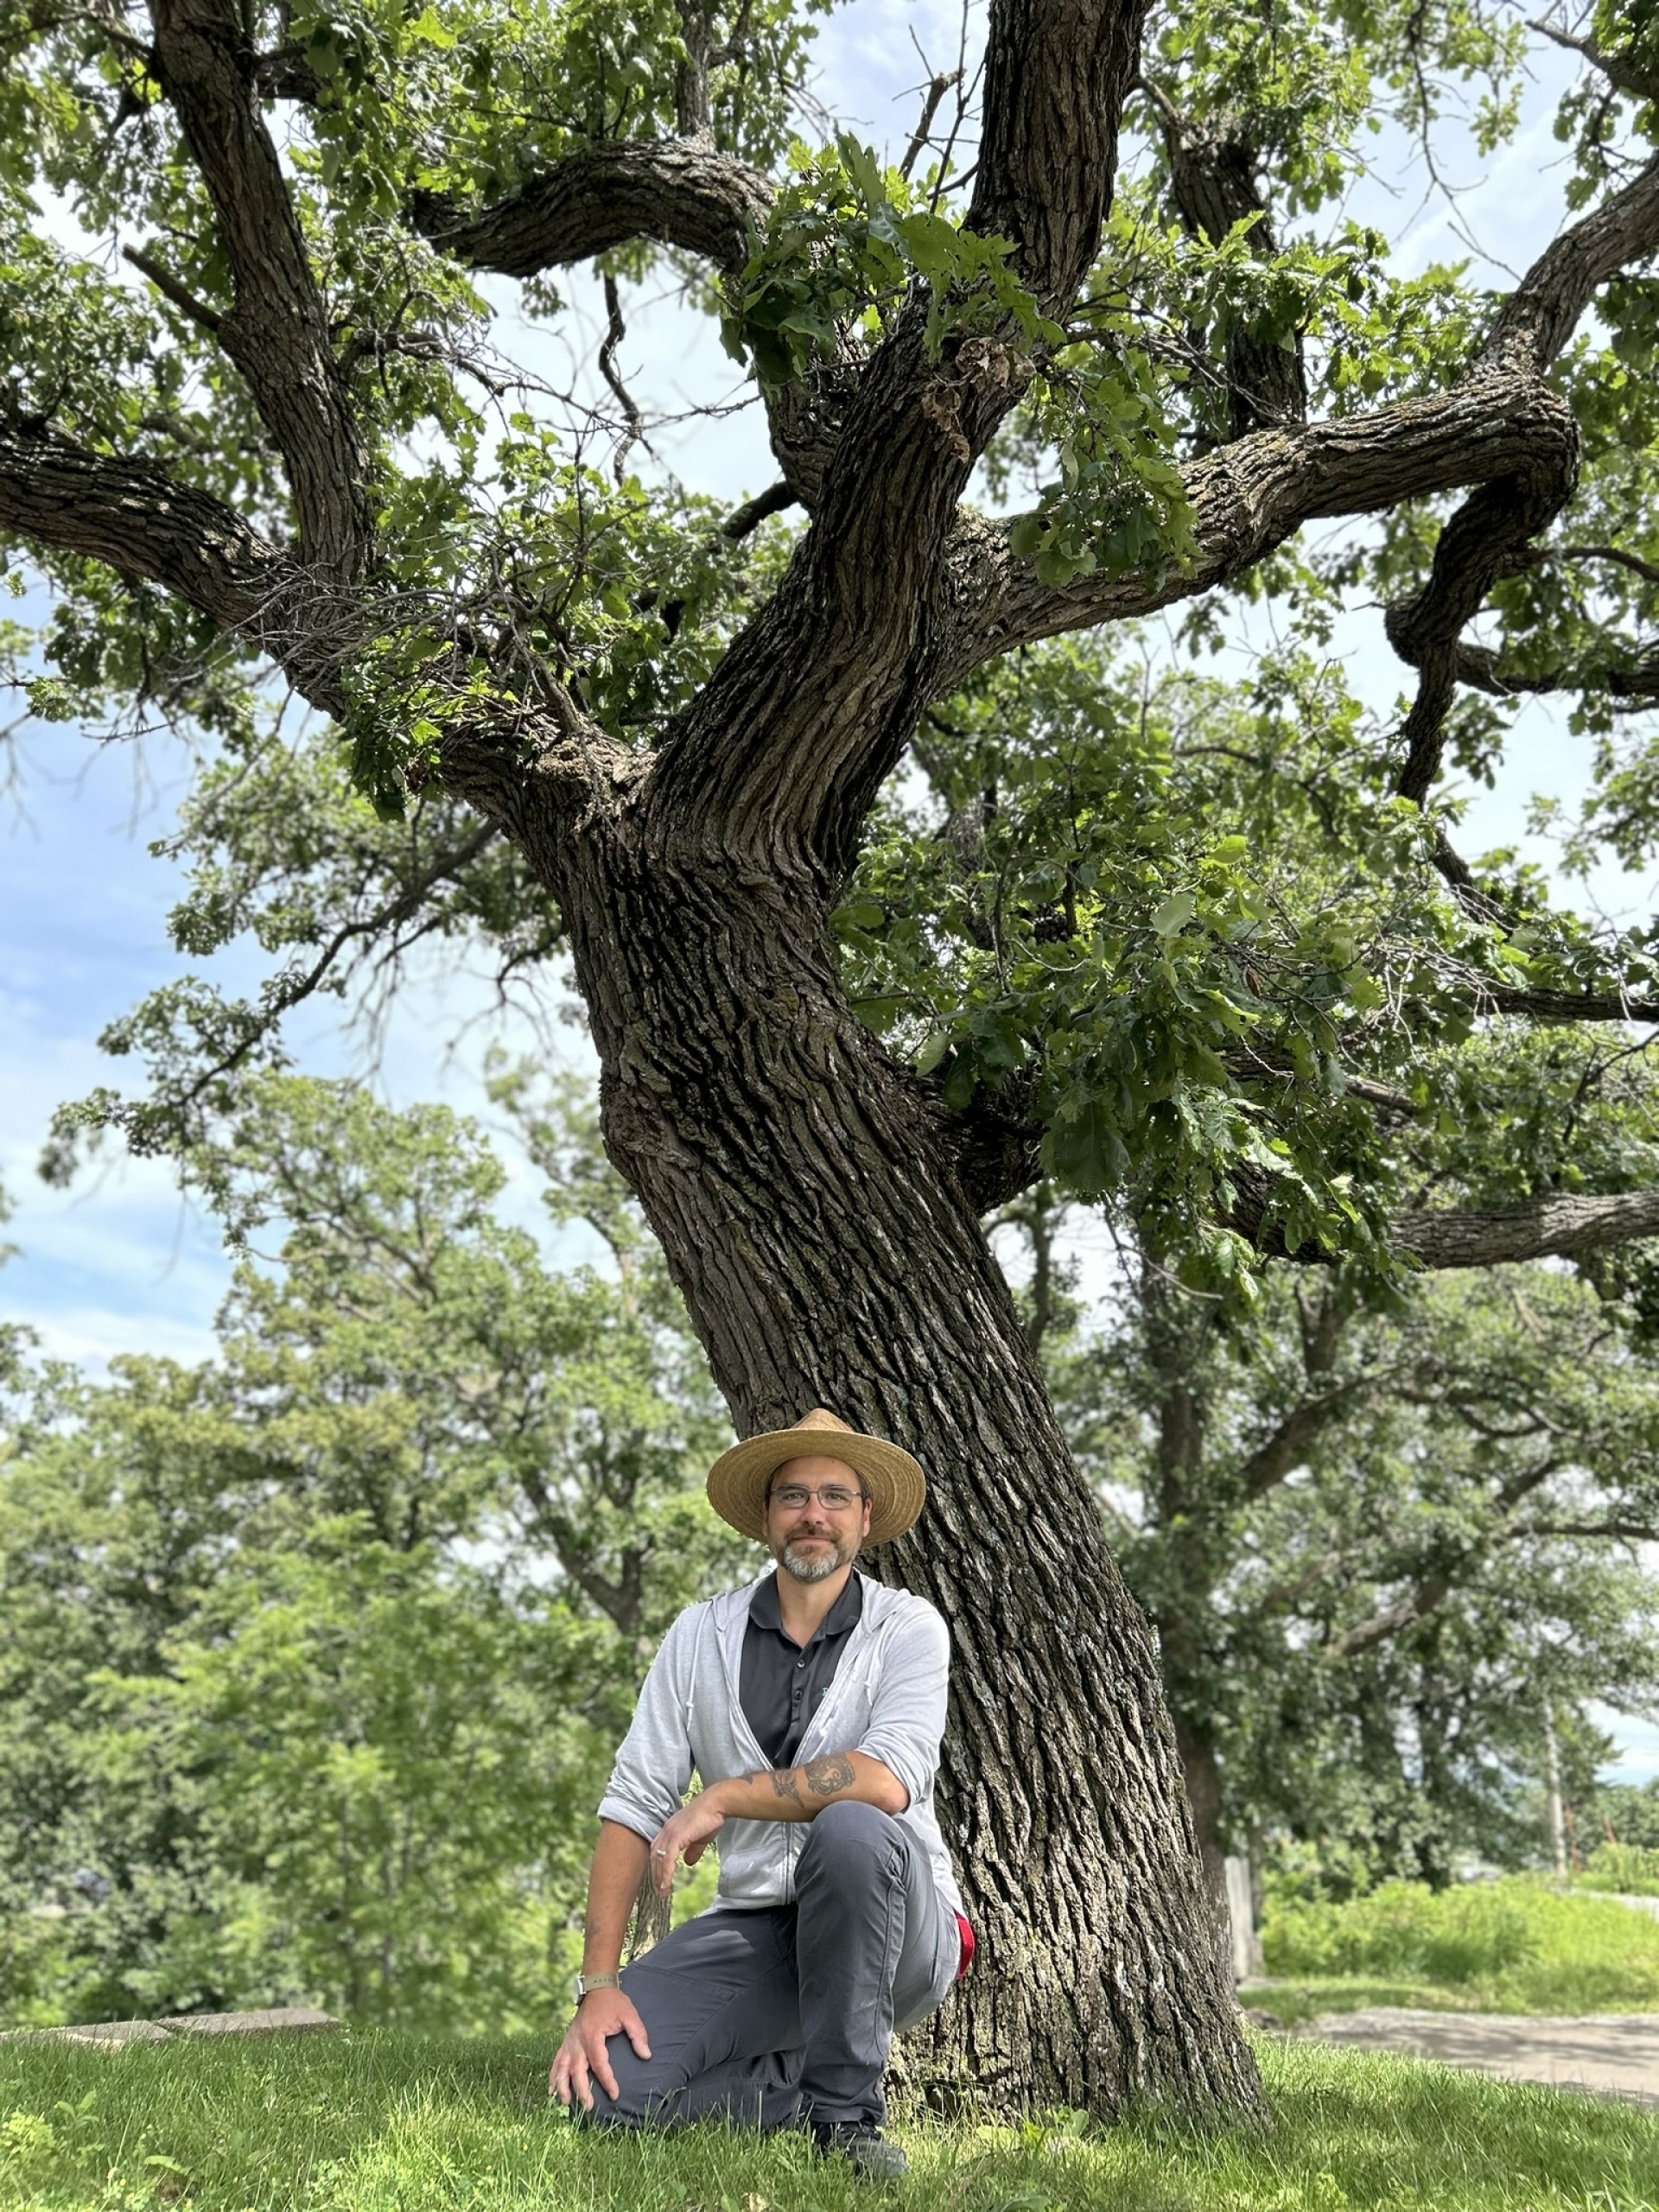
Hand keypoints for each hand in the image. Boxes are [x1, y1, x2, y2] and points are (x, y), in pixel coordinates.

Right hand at [548, 1986, 650, 2111]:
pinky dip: (553, 2076)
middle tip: (589, 2107)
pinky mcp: (566, 2041)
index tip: (615, 2094)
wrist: (597, 1987)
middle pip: (577, 2070)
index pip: (599, 2063)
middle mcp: (578, 2041)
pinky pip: (556, 2061)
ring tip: (566, 2104)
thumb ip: (638, 2034)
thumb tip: (646, 2055)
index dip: (607, 2080)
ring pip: (562, 2068)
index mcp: (593, 2035)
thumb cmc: (613, 2002)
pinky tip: (552, 2090)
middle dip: (582, 2091)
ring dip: (562, 2087)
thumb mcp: (629, 2014)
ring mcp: (569, 2042)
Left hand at [648, 1791, 727, 1897]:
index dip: (657, 1866)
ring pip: (659, 1859)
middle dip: (655, 1875)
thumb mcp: (700, 1838)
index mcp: (670, 1829)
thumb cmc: (710, 1818)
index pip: (657, 1850)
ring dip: (659, 1877)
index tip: (660, 1880)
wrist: (717, 1805)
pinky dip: (666, 1873)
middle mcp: (666, 1830)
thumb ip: (693, 1850)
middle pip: (654, 1856)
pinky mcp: (676, 1836)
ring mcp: (670, 1832)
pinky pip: (667, 1859)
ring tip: (663, 1892)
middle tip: (660, 1891)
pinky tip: (667, 1884)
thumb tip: (688, 1863)